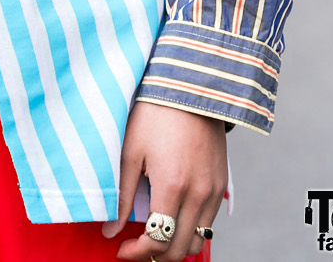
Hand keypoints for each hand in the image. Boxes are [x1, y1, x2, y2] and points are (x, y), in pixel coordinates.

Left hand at [101, 102, 226, 259]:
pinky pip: (208, 222)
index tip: (121, 250)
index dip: (137, 253)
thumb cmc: (154, 114)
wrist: (189, 87)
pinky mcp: (221, 184)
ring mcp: (214, 191)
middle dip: (154, 256)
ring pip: (198, 240)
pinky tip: (172, 218)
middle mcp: (198, 194)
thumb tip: (111, 231)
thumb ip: (122, 196)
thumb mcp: (131, 152)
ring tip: (153, 236)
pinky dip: (190, 230)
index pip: (158, 241)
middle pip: (180, 249)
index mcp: (173, 186)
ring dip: (175, 246)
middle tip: (135, 248)